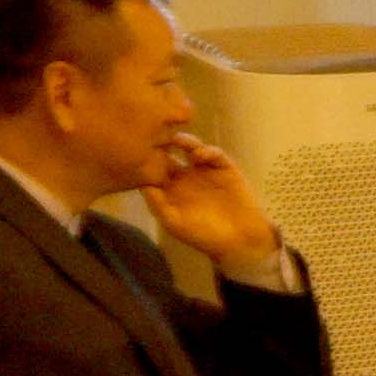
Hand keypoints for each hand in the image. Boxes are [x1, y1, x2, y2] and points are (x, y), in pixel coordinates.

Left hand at [143, 136, 280, 271]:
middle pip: (172, 153)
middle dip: (164, 143)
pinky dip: (207, 151)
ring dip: (184, 141)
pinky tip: (200, 155)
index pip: (153, 169)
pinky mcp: (225, 168)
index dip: (145, 159)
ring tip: (178, 139)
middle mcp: (185, 176)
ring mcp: (205, 170)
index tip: (137, 151)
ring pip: (191, 149)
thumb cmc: (203, 235)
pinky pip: (214, 154)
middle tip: (157, 135)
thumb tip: (140, 181)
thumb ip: (157, 204)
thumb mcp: (173, 223)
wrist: (239, 240)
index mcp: (170, 189)